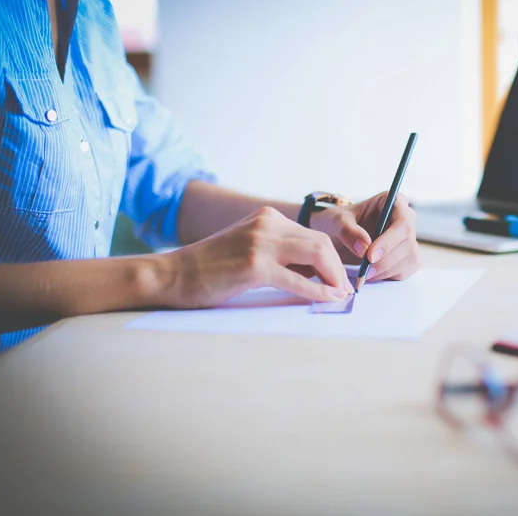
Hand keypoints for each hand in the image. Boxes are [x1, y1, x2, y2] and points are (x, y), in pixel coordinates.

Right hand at [159, 207, 354, 307]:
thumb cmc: (210, 268)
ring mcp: (259, 242)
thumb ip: (280, 254)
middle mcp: (267, 224)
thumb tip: (316, 274)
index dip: (334, 259)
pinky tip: (328, 299)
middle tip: (345, 290)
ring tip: (339, 296)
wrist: (172, 274)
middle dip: (339, 269)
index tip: (341, 280)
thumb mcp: (249, 249)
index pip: (314, 236)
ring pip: (316, 255)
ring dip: (334, 278)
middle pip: (321, 243)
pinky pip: (297, 280)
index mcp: (267, 218)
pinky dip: (317, 291)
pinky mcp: (253, 265)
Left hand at [311, 192, 419, 281]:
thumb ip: (348, 231)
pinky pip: (406, 270)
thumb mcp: (337, 221)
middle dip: (386, 260)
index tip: (370, 256)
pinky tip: (371, 275)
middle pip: (408, 243)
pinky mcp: (407, 257)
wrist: (338, 235)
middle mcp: (405, 220)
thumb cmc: (340, 221)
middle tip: (365, 271)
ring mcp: (408, 239)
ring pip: (410, 258)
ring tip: (364, 274)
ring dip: (386, 270)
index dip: (389, 241)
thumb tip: (364, 248)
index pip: (403, 221)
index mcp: (393, 202)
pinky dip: (388, 276)